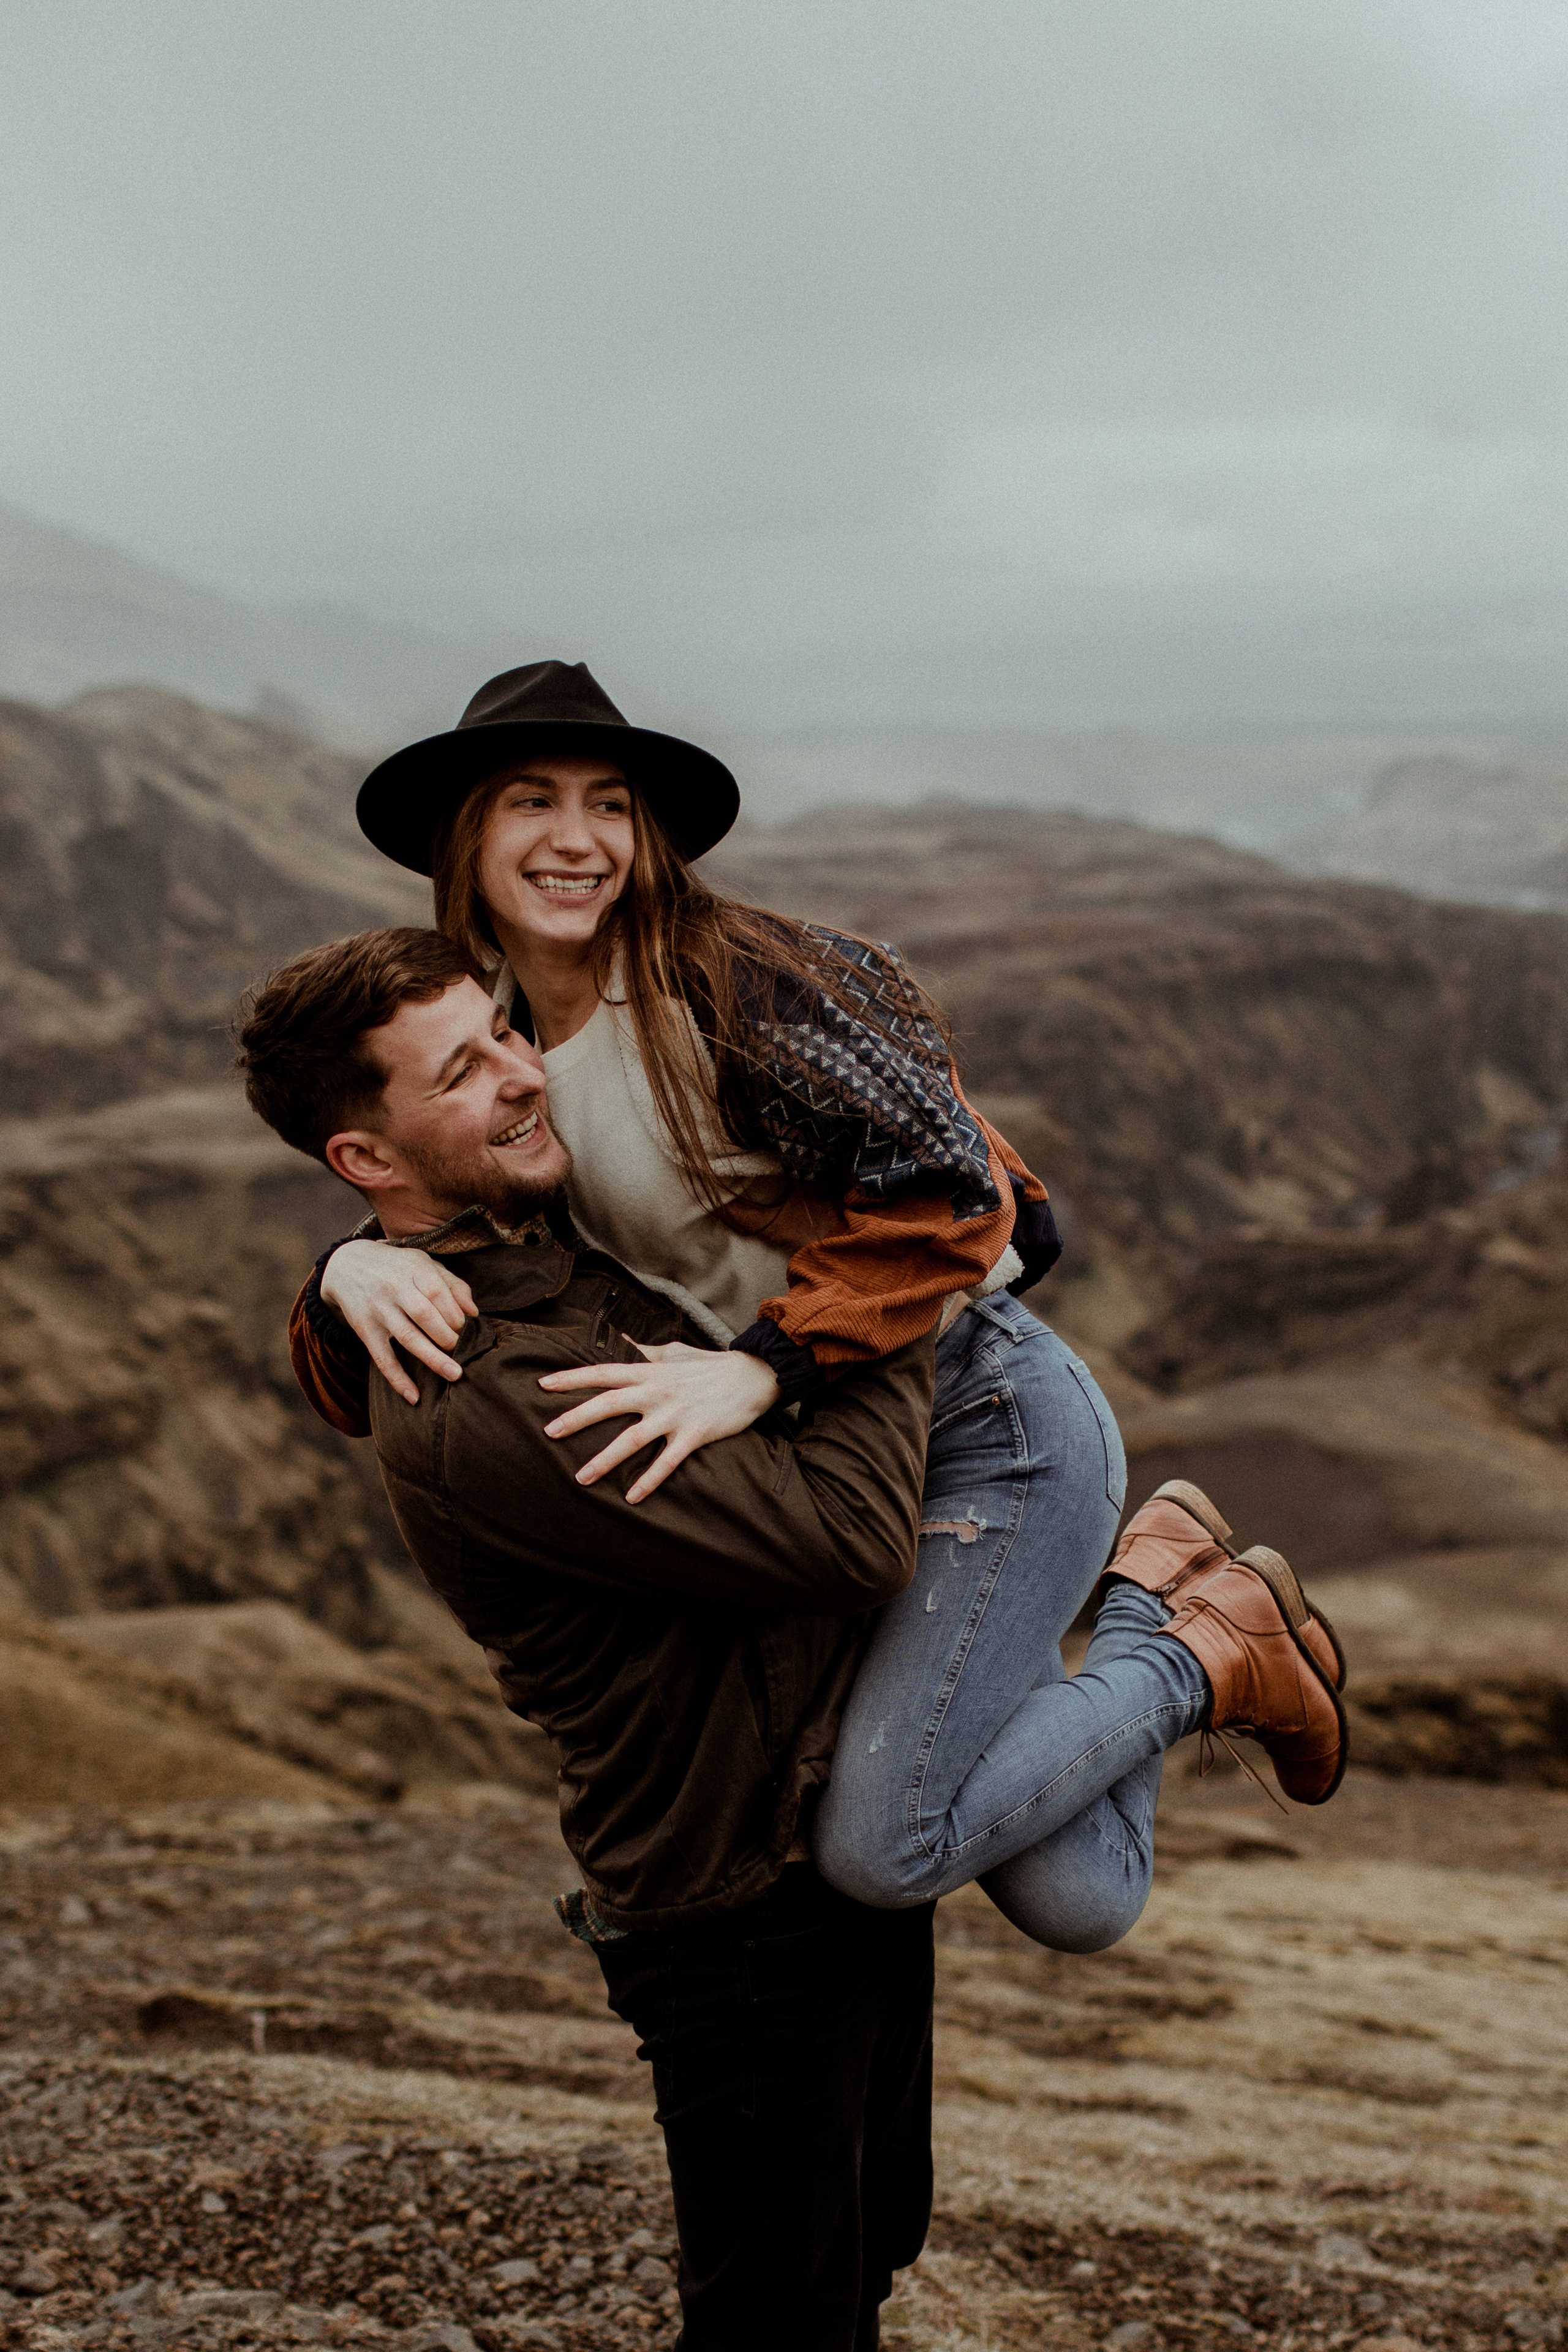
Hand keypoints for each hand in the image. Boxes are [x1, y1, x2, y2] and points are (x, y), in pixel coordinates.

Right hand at [320, 1239, 476, 1404]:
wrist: (347, 1264)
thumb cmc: (397, 1267)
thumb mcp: (423, 1264)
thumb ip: (452, 1284)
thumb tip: (474, 1312)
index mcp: (413, 1268)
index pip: (438, 1292)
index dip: (455, 1314)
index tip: (466, 1329)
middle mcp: (394, 1288)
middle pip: (425, 1315)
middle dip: (448, 1336)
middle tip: (462, 1350)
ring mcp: (378, 1309)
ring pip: (407, 1337)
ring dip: (432, 1358)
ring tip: (454, 1374)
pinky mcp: (365, 1329)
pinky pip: (382, 1357)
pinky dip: (397, 1378)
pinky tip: (414, 1396)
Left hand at [538, 1340, 781, 1502]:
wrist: (752, 1376)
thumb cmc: (708, 1366)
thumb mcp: (673, 1352)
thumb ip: (642, 1350)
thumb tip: (617, 1337)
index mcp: (649, 1371)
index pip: (603, 1372)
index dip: (572, 1377)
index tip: (543, 1385)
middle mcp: (657, 1391)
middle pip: (608, 1404)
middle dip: (576, 1418)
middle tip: (547, 1432)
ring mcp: (675, 1414)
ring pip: (632, 1439)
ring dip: (605, 1459)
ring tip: (580, 1477)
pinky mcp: (695, 1434)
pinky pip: (667, 1461)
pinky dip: (650, 1480)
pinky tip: (632, 1497)